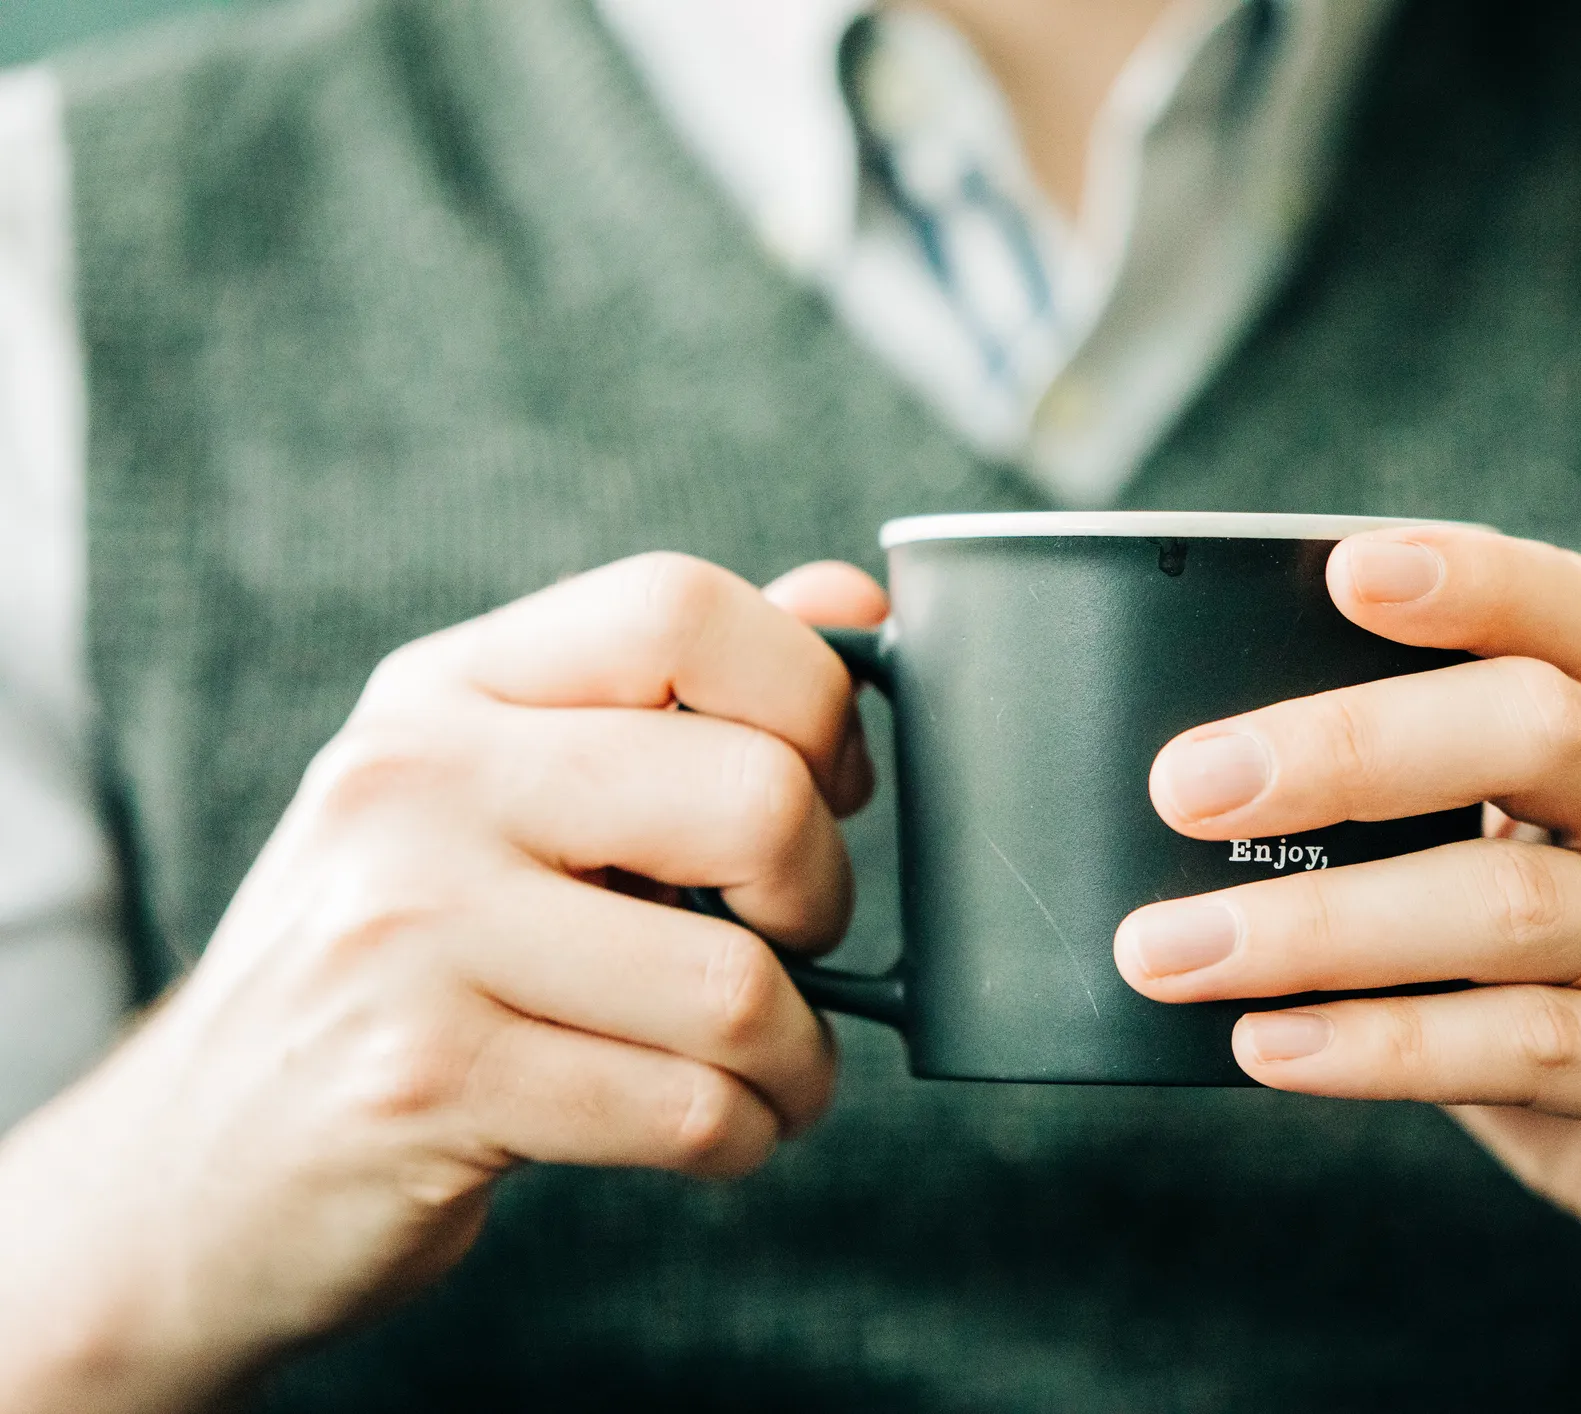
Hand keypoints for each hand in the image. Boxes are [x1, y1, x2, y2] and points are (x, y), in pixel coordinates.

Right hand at [0, 555, 886, 1413]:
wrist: (198, 1172)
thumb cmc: (405, 967)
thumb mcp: (508, 796)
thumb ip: (682, 698)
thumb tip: (854, 606)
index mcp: (450, 689)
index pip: (679, 606)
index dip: (810, 694)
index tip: (830, 784)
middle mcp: (416, 786)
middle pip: (752, 795)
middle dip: (824, 897)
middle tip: (793, 946)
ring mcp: (408, 935)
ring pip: (738, 986)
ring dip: (799, 1056)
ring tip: (766, 1068)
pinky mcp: (424, 1086)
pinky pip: (688, 1110)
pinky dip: (747, 1136)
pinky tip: (717, 1131)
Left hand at [1114, 525, 1580, 1412]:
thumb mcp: (1544, 911)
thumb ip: (1424, 858)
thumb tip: (1200, 843)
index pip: (1573, 616)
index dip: (1467, 579)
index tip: (1339, 567)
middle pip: (1535, 728)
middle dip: (1345, 746)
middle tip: (1186, 786)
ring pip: (1511, 903)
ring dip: (1316, 926)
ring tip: (1171, 951)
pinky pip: (1531, 1046)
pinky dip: (1382, 1045)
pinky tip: (1269, 1049)